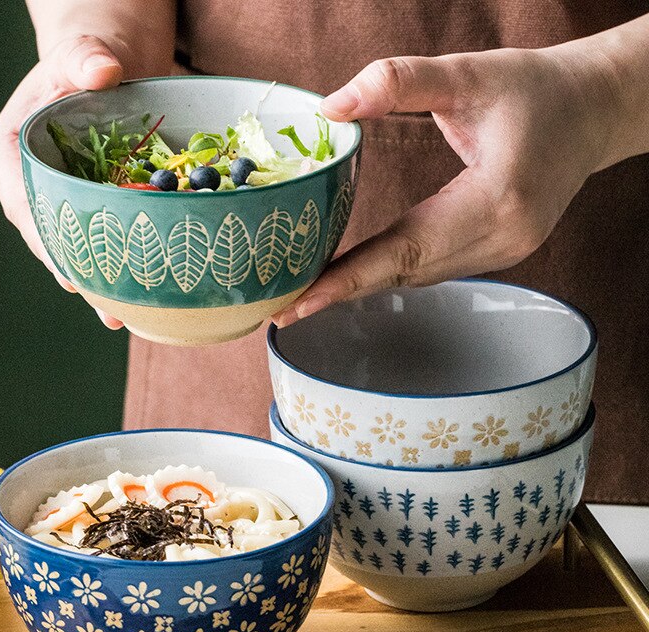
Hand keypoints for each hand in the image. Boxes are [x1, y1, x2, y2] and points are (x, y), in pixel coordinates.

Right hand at [0, 35, 124, 328]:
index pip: (23, 204)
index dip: (47, 240)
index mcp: (8, 153)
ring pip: (69, 250)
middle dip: (76, 274)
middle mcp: (25, 186)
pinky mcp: (80, 212)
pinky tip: (134, 299)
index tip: (72, 273)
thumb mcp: (82, 53)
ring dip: (96, 284)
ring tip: (122, 316)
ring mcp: (53, 204)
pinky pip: (93, 244)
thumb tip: (101, 70)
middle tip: (107, 309)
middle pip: (45, 238)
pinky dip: (112, 270)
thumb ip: (85, 59)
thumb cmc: (86, 59)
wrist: (105, 71)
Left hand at [273, 44, 620, 325]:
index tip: (300, 303)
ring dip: (363, 285)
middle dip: (343, 291)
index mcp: (498, 198)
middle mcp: (503, 238)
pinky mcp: (500, 251)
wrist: (594, 109)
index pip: (407, 249)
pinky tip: (357, 274)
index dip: (349, 278)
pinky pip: (434, 270)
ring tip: (308, 295)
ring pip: (419, 277)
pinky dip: (391, 273)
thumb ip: (399, 82)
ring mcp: (505, 252)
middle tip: (283, 310)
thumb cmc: (537, 89)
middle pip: (407, 273)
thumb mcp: (469, 74)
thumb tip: (332, 106)